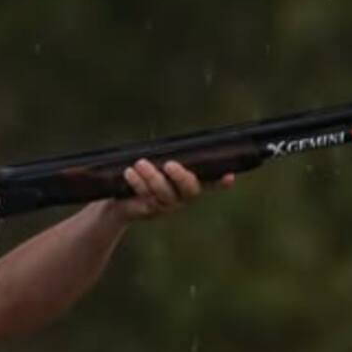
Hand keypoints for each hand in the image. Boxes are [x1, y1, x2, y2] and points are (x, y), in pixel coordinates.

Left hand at [111, 158, 235, 221]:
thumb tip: (177, 141)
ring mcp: (166, 206)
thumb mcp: (159, 163)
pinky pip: (145, 197)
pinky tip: (129, 172)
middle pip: (189, 190)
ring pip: (164, 193)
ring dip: (152, 177)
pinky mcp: (149, 210)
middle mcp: (182, 197)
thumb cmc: (146, 175)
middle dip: (181, 177)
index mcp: (190, 184)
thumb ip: (170, 155)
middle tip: (170, 164)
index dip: (221, 182)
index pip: (211, 183)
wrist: (122, 201)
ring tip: (140, 163)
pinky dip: (137, 182)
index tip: (229, 176)